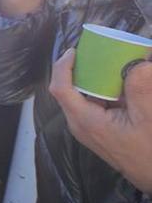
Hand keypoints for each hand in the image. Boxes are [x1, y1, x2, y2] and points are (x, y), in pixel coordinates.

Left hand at [48, 49, 151, 194]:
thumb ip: (141, 89)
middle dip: (81, 69)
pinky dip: (102, 91)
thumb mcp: (148, 118)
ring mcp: (87, 129)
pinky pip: (93, 105)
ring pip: (82, 97)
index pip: (60, 88)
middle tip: (97, 52)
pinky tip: (118, 84)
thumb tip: (139, 63)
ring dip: (93, 79)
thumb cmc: (149, 152)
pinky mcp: (97, 131)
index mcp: (85, 120)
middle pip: (69, 89)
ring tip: (109, 63)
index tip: (74, 50)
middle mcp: (80, 124)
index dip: (63, 66)